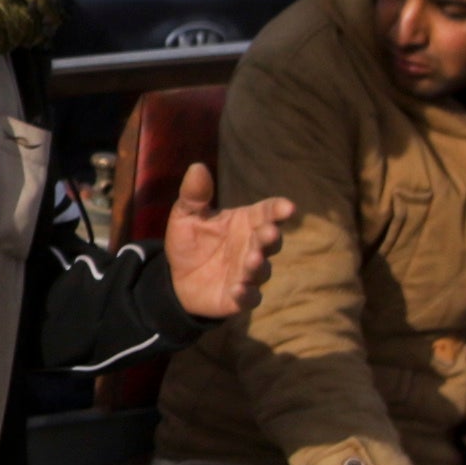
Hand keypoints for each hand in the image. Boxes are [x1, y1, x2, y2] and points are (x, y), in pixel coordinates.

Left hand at [150, 167, 295, 317]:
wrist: (177, 279)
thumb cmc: (190, 241)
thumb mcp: (186, 215)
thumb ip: (194, 194)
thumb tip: (197, 166)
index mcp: (245, 221)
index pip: (268, 212)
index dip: (279, 209)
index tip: (288, 207)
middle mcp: (252, 246)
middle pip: (270, 240)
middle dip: (271, 236)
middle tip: (268, 232)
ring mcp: (248, 272)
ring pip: (262, 269)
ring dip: (258, 264)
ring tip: (251, 259)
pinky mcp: (240, 297)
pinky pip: (250, 298)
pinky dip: (246, 295)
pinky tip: (238, 290)